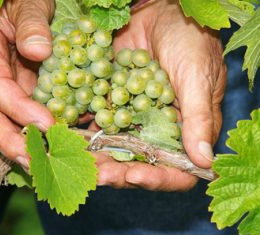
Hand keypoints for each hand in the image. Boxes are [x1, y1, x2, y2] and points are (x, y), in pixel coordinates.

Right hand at [0, 0, 55, 168]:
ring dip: (13, 145)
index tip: (48, 126)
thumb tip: (38, 52)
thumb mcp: (29, 3)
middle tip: (34, 161)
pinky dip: (18, 135)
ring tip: (36, 163)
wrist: (18, 3)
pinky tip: (33, 151)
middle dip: (9, 140)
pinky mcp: (2, 90)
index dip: (21, 110)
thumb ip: (32, 23)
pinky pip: (5, 117)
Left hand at [94, 0, 225, 190]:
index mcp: (184, 131)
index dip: (158, 179)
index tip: (136, 176)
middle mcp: (157, 130)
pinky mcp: (112, 101)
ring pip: (114, 147)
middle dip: (118, 172)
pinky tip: (69, 136)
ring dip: (97, 157)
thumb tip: (205, 162)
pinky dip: (84, 131)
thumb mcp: (197, 78)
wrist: (162, 11)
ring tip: (79, 162)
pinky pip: (98, 121)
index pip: (176, 170)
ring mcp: (132, 118)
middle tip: (98, 176)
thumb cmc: (191, 41)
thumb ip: (199, 119)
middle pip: (139, 163)